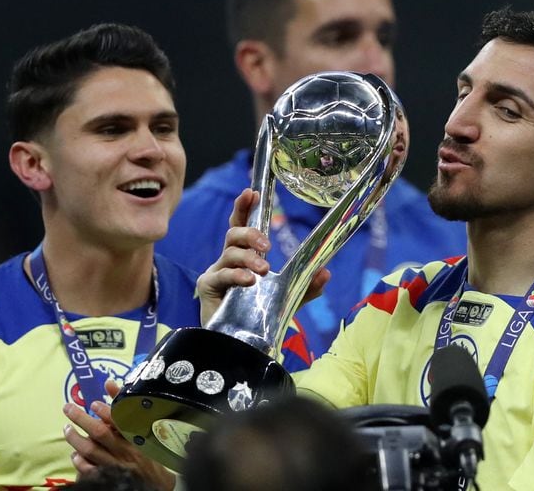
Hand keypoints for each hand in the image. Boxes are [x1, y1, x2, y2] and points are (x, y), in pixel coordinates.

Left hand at [63, 379, 175, 490]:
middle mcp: (125, 449)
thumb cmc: (147, 447)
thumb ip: (124, 404)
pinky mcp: (108, 476)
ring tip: (67, 429)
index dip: (106, 411)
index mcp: (135, 434)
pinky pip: (89, 469)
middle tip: (68, 408)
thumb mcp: (141, 424)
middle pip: (100, 433)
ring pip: (91, 451)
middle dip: (81, 419)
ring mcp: (115, 464)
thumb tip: (108, 383)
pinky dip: (79, 461)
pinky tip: (75, 454)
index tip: (94, 403)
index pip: (120, 420)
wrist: (155, 480)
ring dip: (75, 439)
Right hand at [196, 189, 330, 325]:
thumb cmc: (257, 315)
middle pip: (233, 233)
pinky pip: (220, 275)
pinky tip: (249, 281)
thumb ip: (306, 286)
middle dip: (250, 232)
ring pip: (228, 252)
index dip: (245, 207)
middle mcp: (228, 260)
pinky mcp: (207, 288)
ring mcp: (216, 272)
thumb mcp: (288, 299)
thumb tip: (325, 273)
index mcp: (245, 256)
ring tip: (263, 270)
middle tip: (268, 244)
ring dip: (247, 257)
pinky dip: (236, 275)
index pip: (242, 224)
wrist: (238, 342)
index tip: (252, 192)